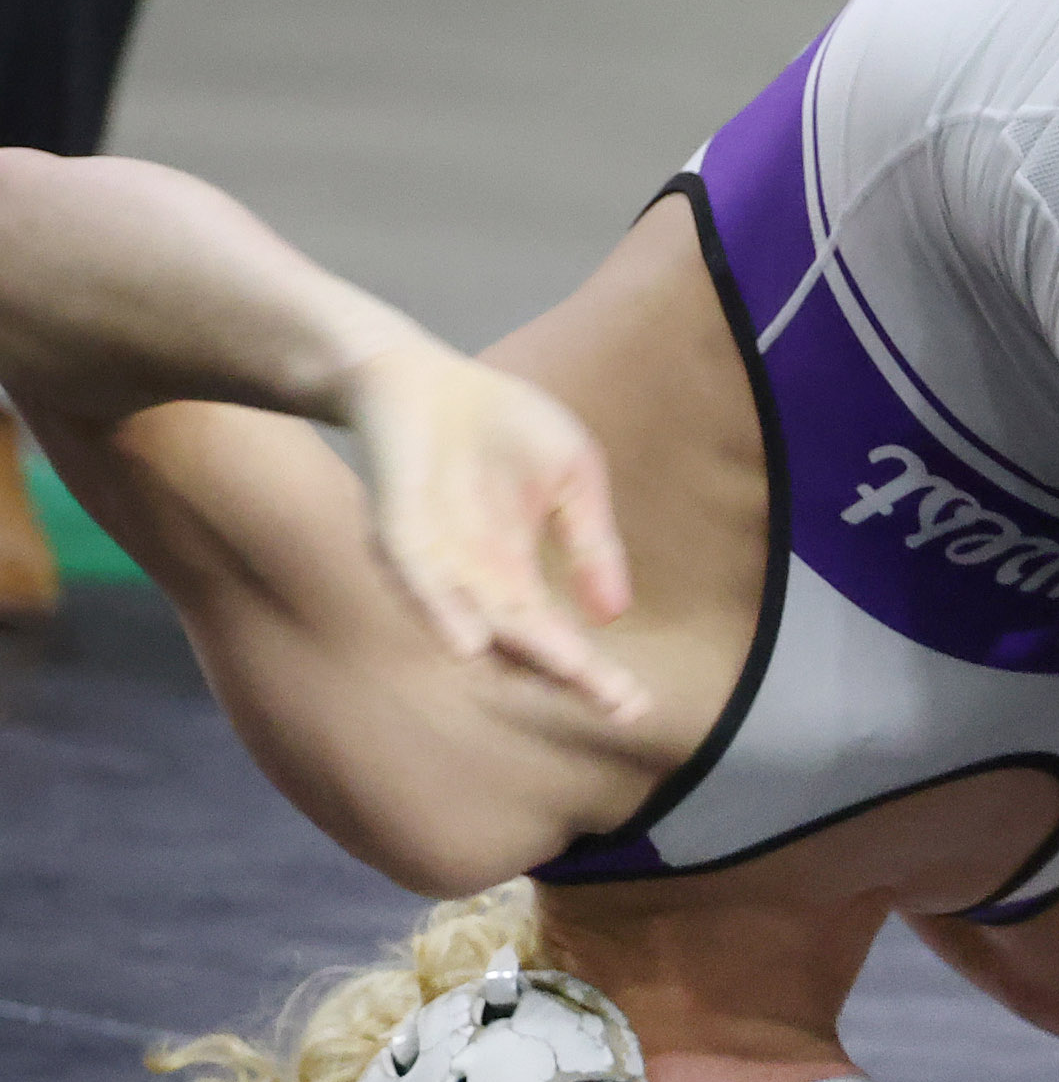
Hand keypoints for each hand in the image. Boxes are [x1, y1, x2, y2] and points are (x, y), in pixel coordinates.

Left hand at [340, 341, 647, 720]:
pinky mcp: (398, 530)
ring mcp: (434, 562)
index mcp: (516, 576)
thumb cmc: (499, 425)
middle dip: (572, 674)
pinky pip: (418, 580)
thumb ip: (591, 544)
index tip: (637, 704)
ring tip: (567, 675)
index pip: (557, 639)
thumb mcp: (573, 479)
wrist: (423, 377)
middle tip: (620, 704)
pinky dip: (442, 613)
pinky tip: (471, 644)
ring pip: (475, 625)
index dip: (594, 672)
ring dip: (519, 655)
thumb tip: (613, 617)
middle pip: (524, 647)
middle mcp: (474, 584)